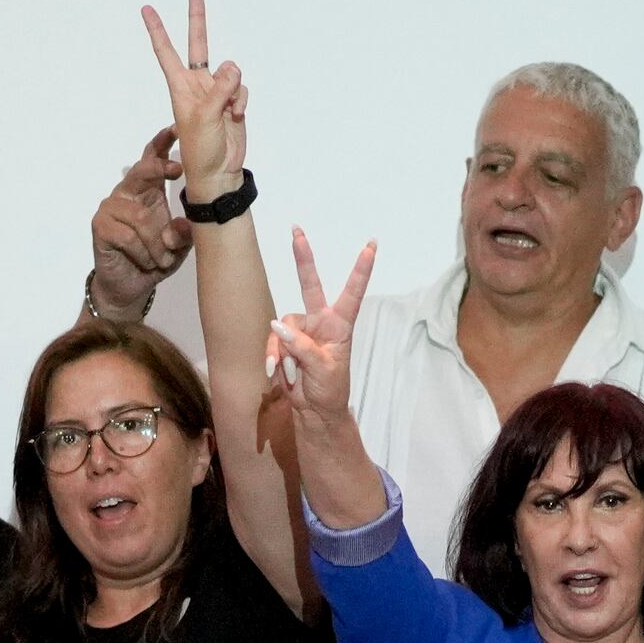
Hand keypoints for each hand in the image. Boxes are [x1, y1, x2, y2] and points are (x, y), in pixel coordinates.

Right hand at [88, 126, 188, 317]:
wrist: (131, 286)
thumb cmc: (155, 259)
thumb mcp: (179, 246)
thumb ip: (185, 233)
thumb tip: (184, 224)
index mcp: (148, 189)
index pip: (152, 159)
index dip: (162, 143)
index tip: (177, 130)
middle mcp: (127, 193)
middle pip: (140, 171)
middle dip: (158, 168)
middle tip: (176, 169)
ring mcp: (111, 207)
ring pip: (140, 217)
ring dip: (156, 243)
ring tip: (163, 259)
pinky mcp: (100, 226)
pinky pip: (128, 236)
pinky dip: (143, 252)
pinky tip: (147, 262)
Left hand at [142, 0, 247, 186]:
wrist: (219, 172)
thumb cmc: (202, 149)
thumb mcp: (205, 117)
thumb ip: (219, 89)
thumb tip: (233, 66)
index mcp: (180, 86)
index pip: (166, 52)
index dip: (158, 30)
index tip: (147, 9)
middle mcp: (197, 85)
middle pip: (198, 45)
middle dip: (197, 20)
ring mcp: (216, 92)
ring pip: (230, 72)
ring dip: (233, 89)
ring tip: (228, 111)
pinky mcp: (233, 101)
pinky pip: (241, 88)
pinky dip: (242, 101)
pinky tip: (237, 116)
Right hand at [267, 226, 377, 426]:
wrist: (315, 411)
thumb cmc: (329, 390)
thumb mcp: (323, 370)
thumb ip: (301, 347)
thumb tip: (276, 325)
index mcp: (340, 325)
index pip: (353, 293)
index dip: (361, 270)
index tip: (371, 246)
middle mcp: (321, 322)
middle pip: (310, 285)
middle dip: (303, 258)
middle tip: (296, 230)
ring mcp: (302, 331)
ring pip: (282, 327)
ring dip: (282, 351)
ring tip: (291, 374)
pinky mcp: (285, 342)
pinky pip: (273, 342)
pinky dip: (272, 357)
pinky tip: (274, 373)